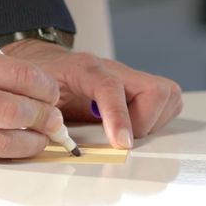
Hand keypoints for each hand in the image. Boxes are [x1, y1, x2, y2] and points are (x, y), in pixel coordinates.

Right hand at [0, 34, 65, 160]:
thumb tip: (35, 89)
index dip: (45, 87)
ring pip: (4, 140)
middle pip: (16, 110)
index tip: (52, 93)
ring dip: (31, 142)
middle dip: (44, 117)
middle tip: (53, 119)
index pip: (18, 75)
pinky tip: (14, 146)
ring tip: (40, 138)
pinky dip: (5, 152)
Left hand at [2, 39, 181, 148]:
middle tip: (121, 136)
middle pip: (154, 90)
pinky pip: (168, 100)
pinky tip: (136, 124)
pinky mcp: (141, 86)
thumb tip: (59, 140)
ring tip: (128, 129)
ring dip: (154, 121)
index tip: (122, 143)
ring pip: (167, 95)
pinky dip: (159, 118)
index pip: (110, 87)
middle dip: (144, 122)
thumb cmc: (44, 80)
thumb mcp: (36, 96)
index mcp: (85, 69)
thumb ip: (47, 116)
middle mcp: (115, 70)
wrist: (49, 62)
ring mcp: (131, 77)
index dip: (119, 117)